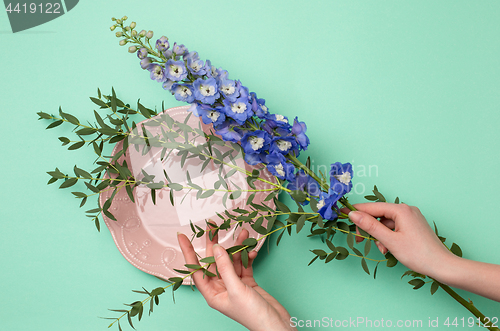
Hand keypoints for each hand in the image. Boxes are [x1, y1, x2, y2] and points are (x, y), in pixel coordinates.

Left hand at [177, 227, 295, 330]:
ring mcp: (234, 284)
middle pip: (214, 261)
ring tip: (242, 232)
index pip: (196, 269)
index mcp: (212, 294)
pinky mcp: (247, 282)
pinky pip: (244, 264)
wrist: (275, 325)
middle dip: (214, 243)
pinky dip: (248, 256)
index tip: (182, 236)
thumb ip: (226, 268)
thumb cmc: (252, 314)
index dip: (188, 252)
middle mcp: (221, 288)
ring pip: (231, 260)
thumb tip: (217, 249)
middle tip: (213, 225)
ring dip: (236, 247)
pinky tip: (252, 250)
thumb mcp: (236, 289)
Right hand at [348, 202, 499, 300]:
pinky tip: (389, 248)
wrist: (443, 266)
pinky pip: (394, 227)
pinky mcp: (413, 226)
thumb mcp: (390, 241)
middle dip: (369, 227)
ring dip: (379, 235)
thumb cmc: (418, 254)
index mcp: (401, 210)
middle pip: (379, 214)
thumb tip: (354, 215)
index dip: (356, 211)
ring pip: (386, 223)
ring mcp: (411, 217)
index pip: (372, 207)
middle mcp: (406, 210)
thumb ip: (370, 226)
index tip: (341, 213)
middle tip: (361, 240)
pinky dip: (388, 236)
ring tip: (382, 249)